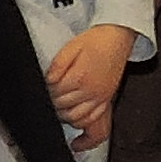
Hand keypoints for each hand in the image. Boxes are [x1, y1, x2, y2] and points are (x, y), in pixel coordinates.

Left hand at [44, 23, 135, 143]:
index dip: (45, 91)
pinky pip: (93, 120)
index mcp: (80, 77)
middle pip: (63, 108)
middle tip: (46, 97)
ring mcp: (100, 97)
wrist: (118, 37)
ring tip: (57, 107)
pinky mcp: (106, 99)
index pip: (55, 94)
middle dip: (52, 103)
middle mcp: (91, 91)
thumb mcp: (71, 46)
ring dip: (64, 115)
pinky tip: (74, 121)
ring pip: (77, 118)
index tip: (42, 87)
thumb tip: (47, 80)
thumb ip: (57, 65)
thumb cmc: (97, 40)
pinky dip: (81, 124)